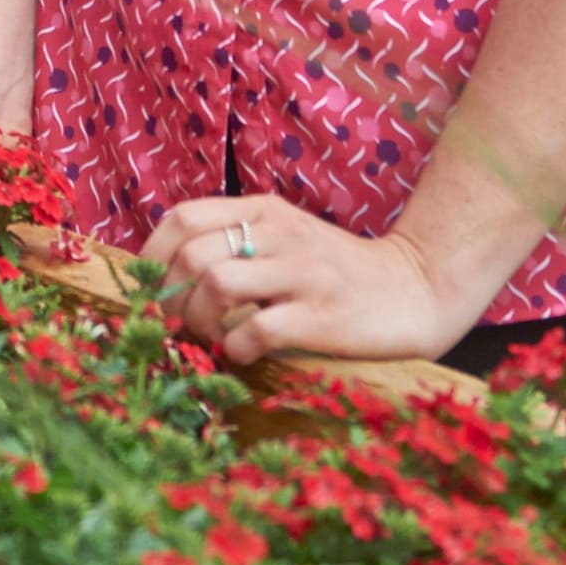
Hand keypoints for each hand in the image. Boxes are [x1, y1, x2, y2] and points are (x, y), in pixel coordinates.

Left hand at [139, 193, 485, 366]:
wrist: (415, 289)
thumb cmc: (335, 272)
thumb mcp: (283, 239)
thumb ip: (233, 242)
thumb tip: (163, 273)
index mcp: (263, 211)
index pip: (181, 217)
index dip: (151, 256)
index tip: (149, 290)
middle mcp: (281, 233)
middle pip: (190, 254)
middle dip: (170, 298)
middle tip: (180, 325)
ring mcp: (304, 272)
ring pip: (216, 282)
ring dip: (200, 320)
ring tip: (214, 337)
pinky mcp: (324, 314)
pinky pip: (257, 328)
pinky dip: (236, 346)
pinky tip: (244, 352)